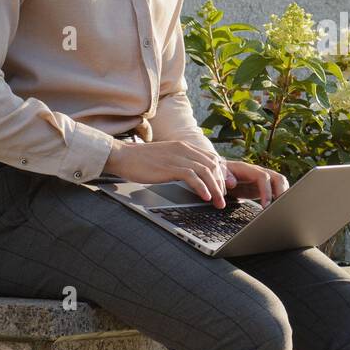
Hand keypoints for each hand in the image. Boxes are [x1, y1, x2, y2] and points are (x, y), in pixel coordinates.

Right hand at [105, 140, 229, 207]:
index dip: (222, 173)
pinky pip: (193, 177)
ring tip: (218, 202)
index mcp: (185, 146)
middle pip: (213, 165)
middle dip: (221, 183)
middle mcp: (185, 149)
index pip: (212, 158)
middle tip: (224, 198)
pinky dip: (202, 188)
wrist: (123, 156)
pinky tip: (206, 197)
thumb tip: (194, 177)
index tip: (225, 187)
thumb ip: (181, 163)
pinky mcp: (171, 167)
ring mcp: (178, 157)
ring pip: (206, 172)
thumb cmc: (142, 160)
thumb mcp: (167, 158)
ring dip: (215, 189)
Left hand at [221, 160, 289, 207]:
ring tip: (284, 208)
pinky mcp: (264, 187)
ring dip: (285, 194)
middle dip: (283, 192)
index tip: (266, 206)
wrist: (219, 173)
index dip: (266, 191)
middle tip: (281, 208)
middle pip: (278, 178)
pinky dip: (281, 198)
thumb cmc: (218, 173)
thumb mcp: (218, 174)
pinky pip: (277, 190)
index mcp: (248, 169)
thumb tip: (232, 183)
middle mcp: (259, 172)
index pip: (263, 177)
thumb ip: (223, 177)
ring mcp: (263, 179)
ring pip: (281, 183)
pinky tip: (280, 208)